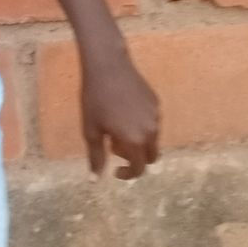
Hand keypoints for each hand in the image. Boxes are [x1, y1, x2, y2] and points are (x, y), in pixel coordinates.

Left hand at [80, 44, 161, 179]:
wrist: (108, 66)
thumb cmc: (95, 99)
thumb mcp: (91, 131)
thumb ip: (96, 157)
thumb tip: (95, 180)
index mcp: (135, 141)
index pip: (139, 169)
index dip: (128, 174)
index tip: (116, 170)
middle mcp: (151, 131)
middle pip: (151, 157)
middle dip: (136, 158)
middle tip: (115, 146)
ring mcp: (156, 116)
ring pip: (152, 139)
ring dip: (138, 142)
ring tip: (117, 127)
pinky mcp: (156, 102)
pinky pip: (152, 123)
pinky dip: (141, 127)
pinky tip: (124, 112)